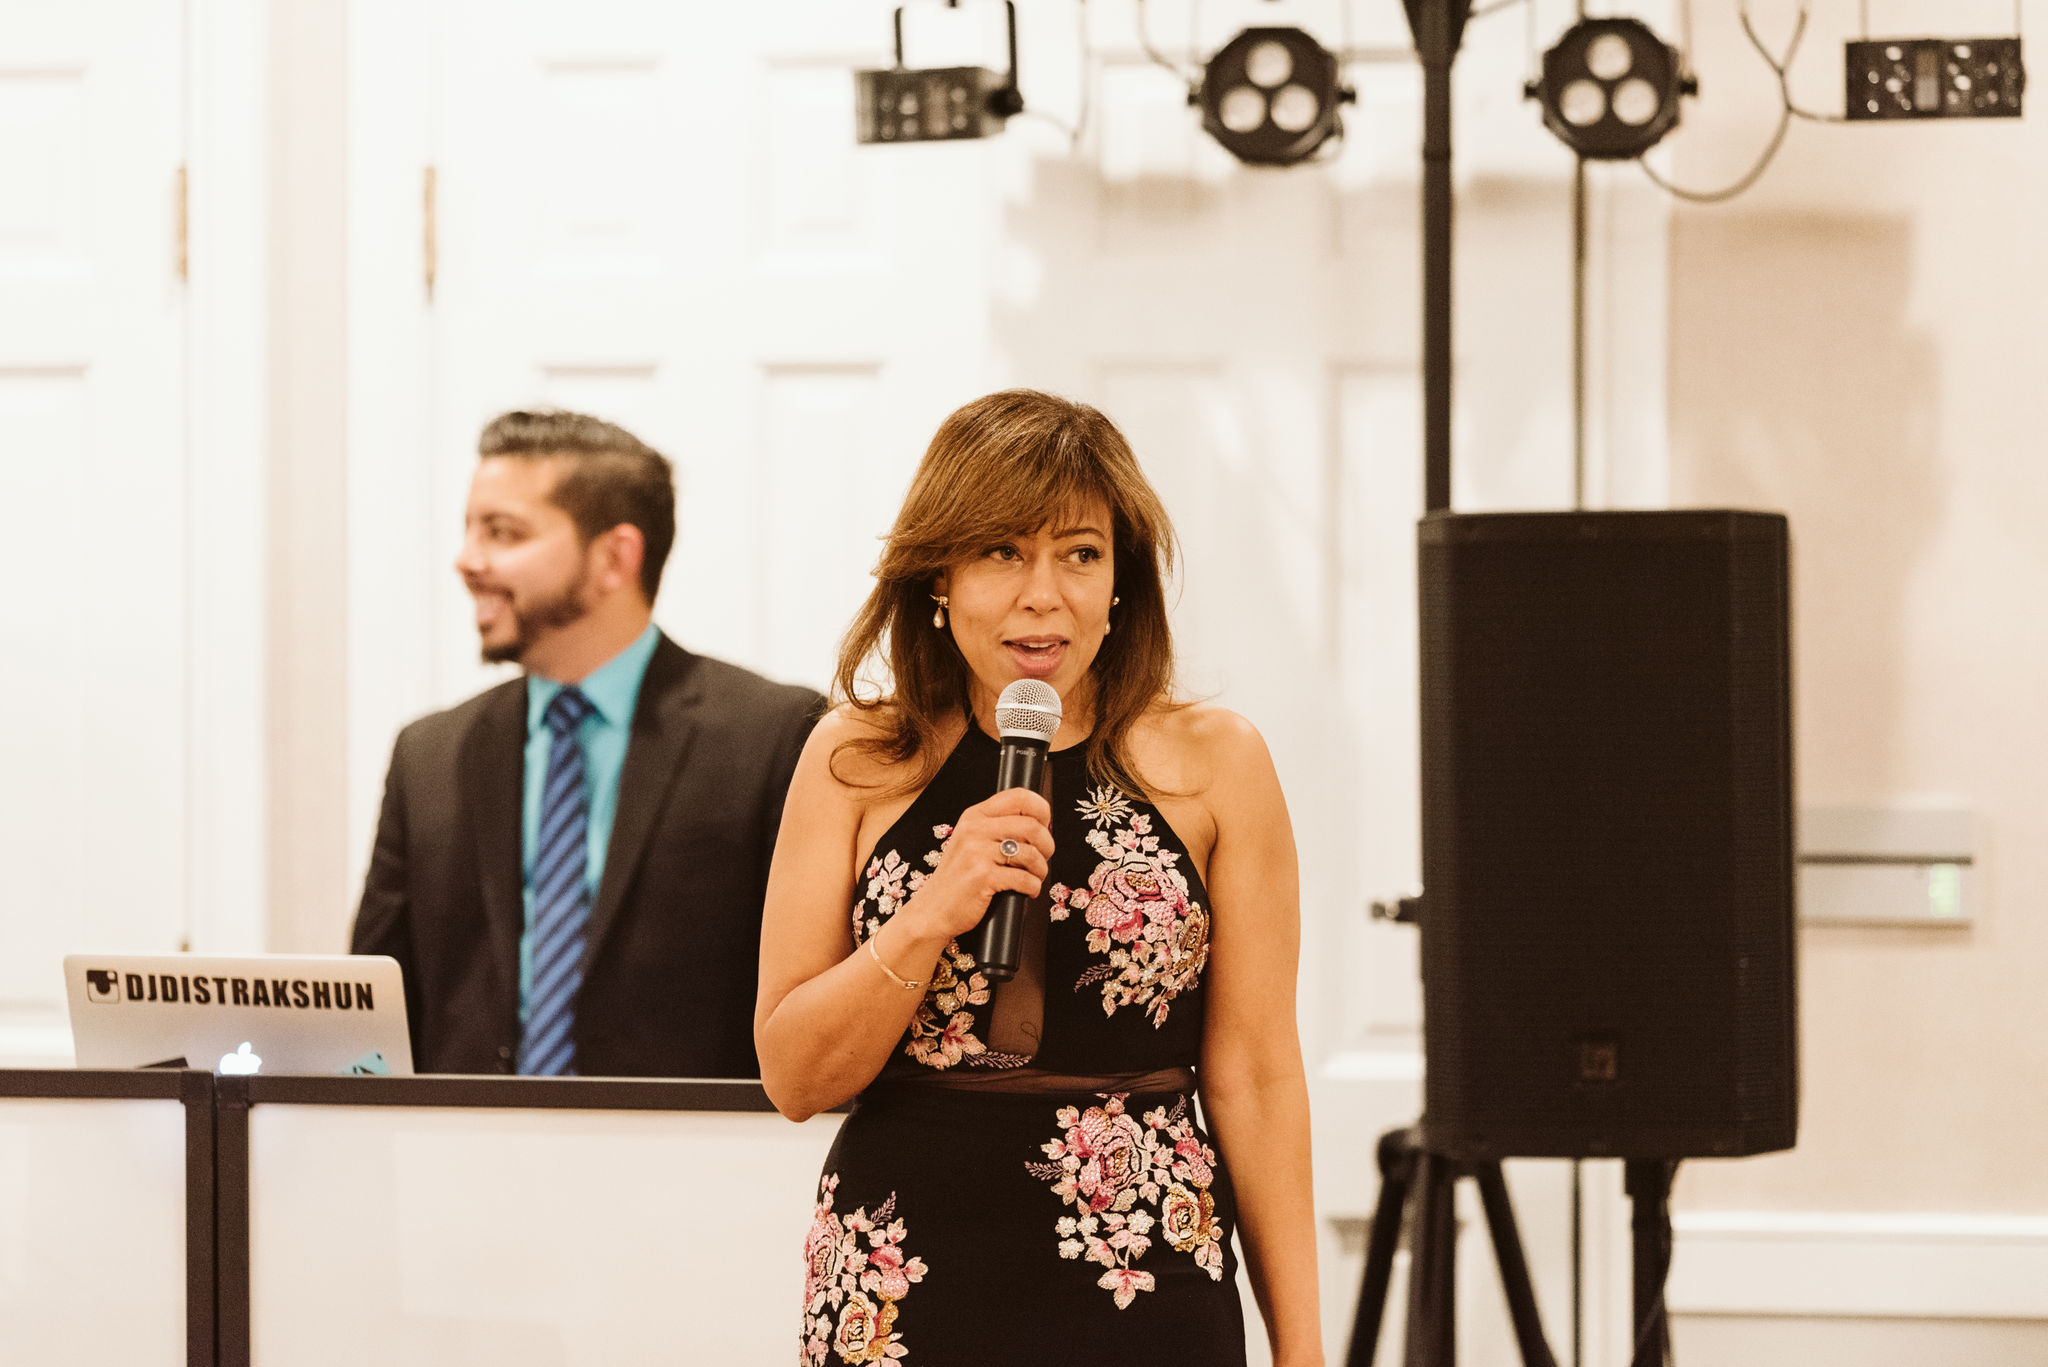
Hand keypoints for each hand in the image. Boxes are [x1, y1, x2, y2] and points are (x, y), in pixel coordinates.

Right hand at [897, 788, 1054, 941]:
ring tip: (1035, 877)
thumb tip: (1041, 825)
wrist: (932, 910)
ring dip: (1041, 869)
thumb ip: (997, 828)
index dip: (1041, 809)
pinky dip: (1033, 887)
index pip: (1019, 796)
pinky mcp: (982, 877)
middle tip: (1044, 858)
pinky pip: (1024, 879)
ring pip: (1031, 853)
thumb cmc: (958, 878)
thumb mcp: (970, 842)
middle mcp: (974, 830)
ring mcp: (976, 853)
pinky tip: (1028, 891)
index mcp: (974, 816)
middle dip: (1047, 845)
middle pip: (1032, 826)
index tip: (1045, 825)